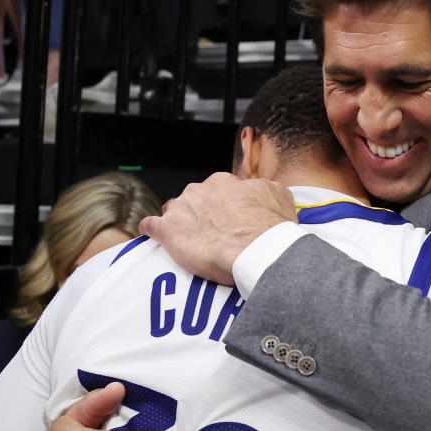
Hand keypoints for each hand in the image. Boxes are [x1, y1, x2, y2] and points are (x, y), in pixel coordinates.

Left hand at [140, 172, 295, 286]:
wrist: (257, 248)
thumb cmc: (269, 228)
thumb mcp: (279, 197)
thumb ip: (267, 191)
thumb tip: (265, 192)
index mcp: (224, 183)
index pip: (217, 190)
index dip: (223, 206)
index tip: (228, 219)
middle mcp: (200, 191)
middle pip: (193, 199)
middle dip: (200, 213)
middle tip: (212, 232)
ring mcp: (181, 209)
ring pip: (172, 210)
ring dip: (178, 221)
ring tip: (186, 238)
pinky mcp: (167, 231)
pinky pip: (151, 226)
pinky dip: (151, 230)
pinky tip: (153, 236)